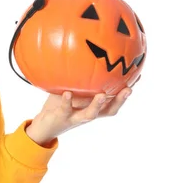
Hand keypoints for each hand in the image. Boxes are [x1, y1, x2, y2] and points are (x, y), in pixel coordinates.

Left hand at [26, 76, 140, 145]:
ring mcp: (76, 117)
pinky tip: (67, 92)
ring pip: (90, 114)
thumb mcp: (72, 91)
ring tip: (102, 94)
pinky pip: (66, 109)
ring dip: (97, 105)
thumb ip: (80, 80)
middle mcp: (88, 113)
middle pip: (109, 110)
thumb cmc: (60, 104)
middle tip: (129, 89)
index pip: (113, 100)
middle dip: (120, 100)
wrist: (45, 125)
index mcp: (92, 107)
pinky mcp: (62, 117)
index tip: (138, 78)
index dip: (125, 91)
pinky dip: (67, 101)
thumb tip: (84, 58)